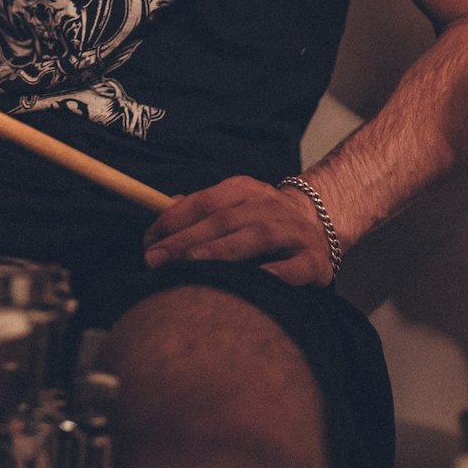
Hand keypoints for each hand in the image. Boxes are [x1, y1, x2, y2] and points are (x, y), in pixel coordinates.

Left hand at [142, 175, 336, 287]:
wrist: (320, 222)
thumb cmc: (264, 218)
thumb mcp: (234, 203)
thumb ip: (201, 208)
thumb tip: (162, 210)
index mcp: (245, 189)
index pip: (204, 200)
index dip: (174, 219)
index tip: (148, 239)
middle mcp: (268, 205)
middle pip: (224, 219)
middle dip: (186, 239)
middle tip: (156, 258)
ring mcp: (292, 231)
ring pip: (255, 237)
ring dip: (222, 250)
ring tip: (193, 263)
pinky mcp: (314, 259)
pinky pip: (296, 266)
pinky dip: (277, 272)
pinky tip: (258, 278)